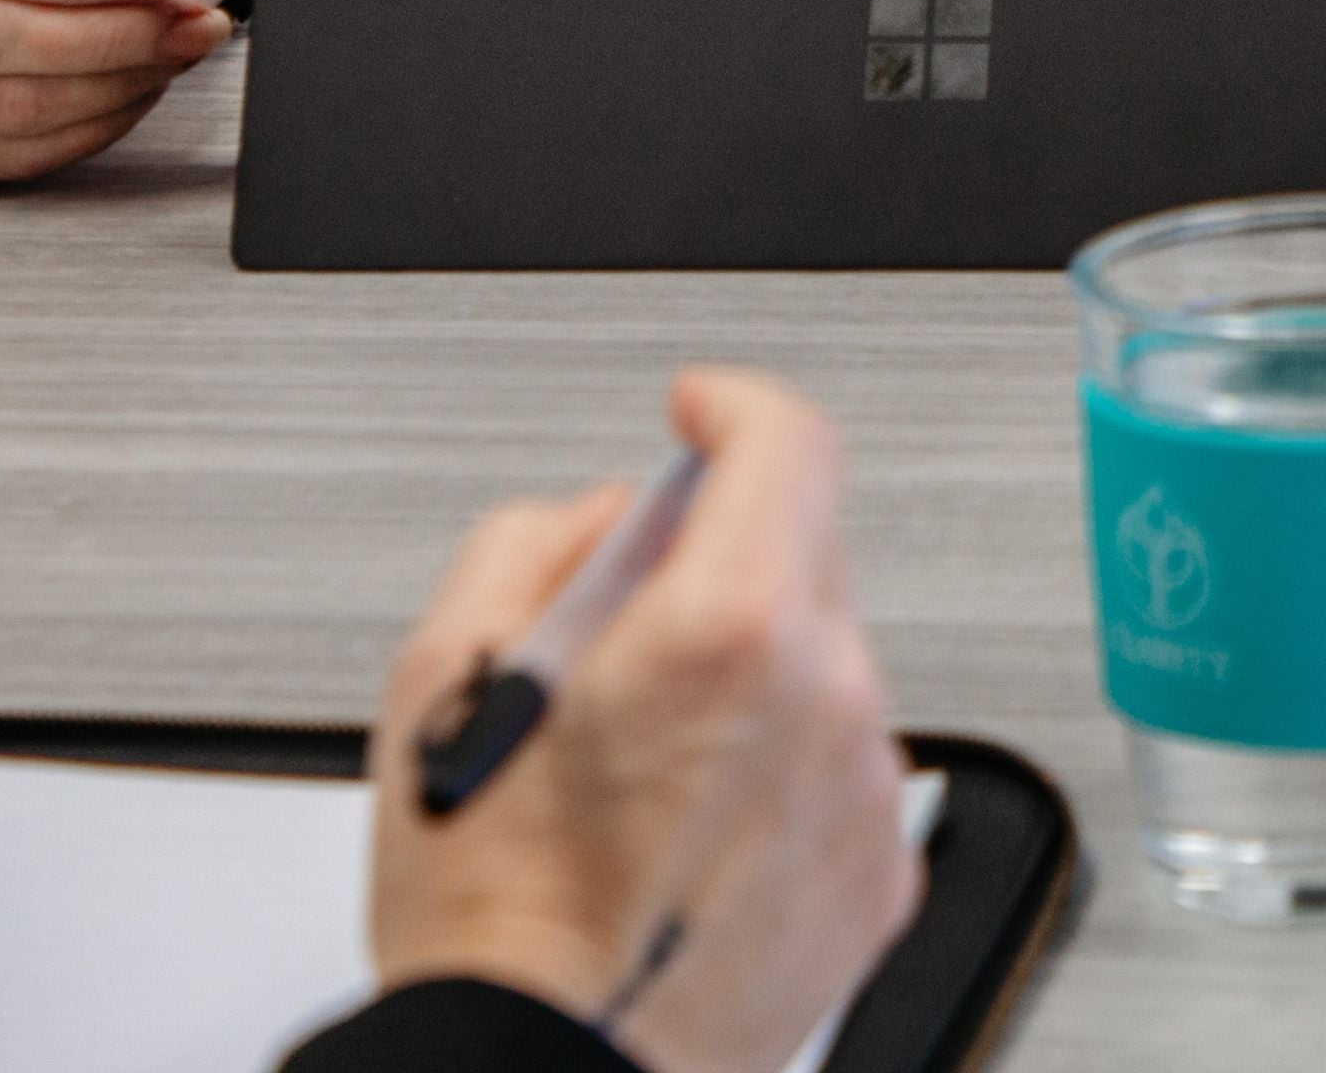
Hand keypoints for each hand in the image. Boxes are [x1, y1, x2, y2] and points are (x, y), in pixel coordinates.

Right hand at [362, 369, 919, 1072]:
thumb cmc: (489, 919)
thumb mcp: (444, 679)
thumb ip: (537, 544)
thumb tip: (608, 516)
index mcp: (726, 631)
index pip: (788, 443)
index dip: (734, 407)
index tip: (702, 411)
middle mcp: (826, 700)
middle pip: (805, 554)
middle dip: (720, 561)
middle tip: (619, 633)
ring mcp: (866, 792)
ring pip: (824, 668)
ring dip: (751, 677)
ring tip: (641, 770)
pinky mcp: (881, 876)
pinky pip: (843, 770)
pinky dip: (782, 771)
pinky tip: (691, 834)